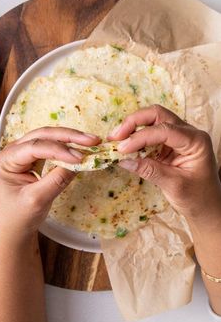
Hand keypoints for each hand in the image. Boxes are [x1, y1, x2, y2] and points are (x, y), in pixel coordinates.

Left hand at [0, 127, 99, 240]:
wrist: (15, 227)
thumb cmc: (20, 216)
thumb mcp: (37, 200)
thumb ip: (56, 180)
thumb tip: (78, 163)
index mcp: (7, 160)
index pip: (34, 147)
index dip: (59, 150)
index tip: (80, 157)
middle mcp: (13, 150)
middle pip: (43, 135)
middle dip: (69, 136)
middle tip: (92, 141)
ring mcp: (24, 151)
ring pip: (50, 137)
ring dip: (71, 138)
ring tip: (92, 142)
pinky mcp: (36, 156)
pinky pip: (54, 145)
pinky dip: (69, 146)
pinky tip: (84, 148)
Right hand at [108, 105, 220, 225]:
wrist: (206, 206)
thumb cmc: (197, 197)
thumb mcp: (174, 186)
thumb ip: (150, 171)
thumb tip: (124, 160)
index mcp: (196, 141)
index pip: (165, 130)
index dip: (141, 137)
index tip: (122, 148)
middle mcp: (188, 133)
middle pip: (157, 115)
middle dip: (134, 122)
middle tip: (115, 137)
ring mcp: (178, 136)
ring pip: (152, 120)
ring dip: (132, 128)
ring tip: (114, 140)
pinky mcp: (168, 144)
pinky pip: (150, 134)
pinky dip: (135, 138)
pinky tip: (124, 147)